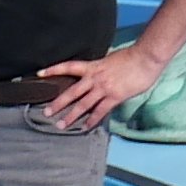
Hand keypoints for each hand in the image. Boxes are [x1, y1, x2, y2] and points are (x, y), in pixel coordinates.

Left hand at [37, 42, 165, 130]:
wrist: (146, 58)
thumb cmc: (132, 57)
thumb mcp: (110, 60)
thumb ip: (100, 69)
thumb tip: (95, 75)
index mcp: (92, 66)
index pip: (68, 67)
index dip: (53, 69)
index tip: (39, 74)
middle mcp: (94, 78)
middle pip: (71, 92)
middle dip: (58, 103)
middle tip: (46, 112)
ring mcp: (104, 88)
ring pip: (83, 105)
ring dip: (71, 116)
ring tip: (60, 125)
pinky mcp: (115, 97)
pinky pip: (100, 111)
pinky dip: (92, 121)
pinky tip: (84, 128)